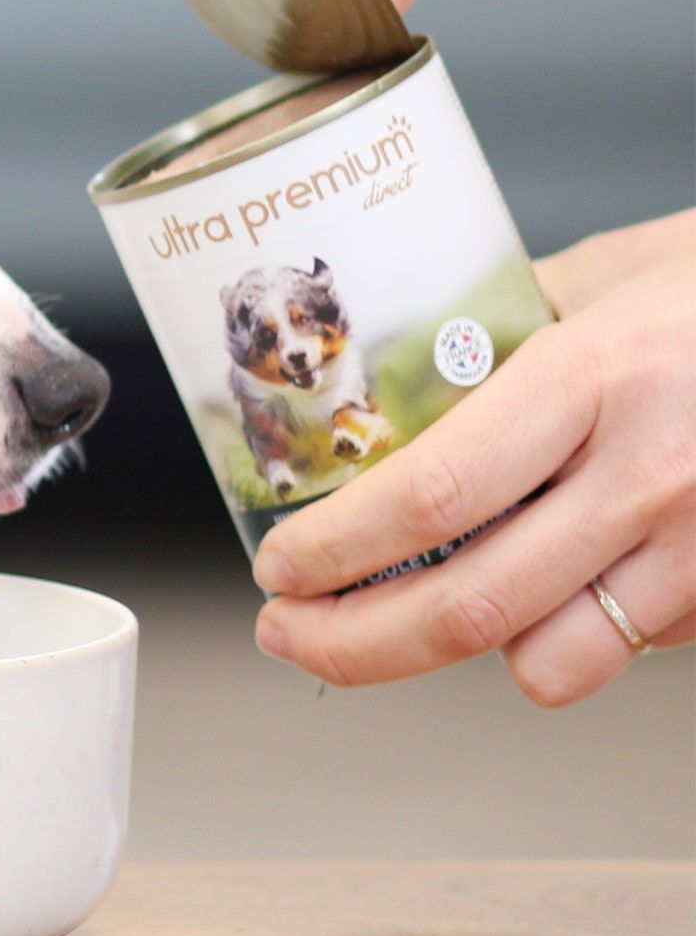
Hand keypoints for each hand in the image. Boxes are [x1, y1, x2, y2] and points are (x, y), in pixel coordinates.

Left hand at [251, 210, 695, 704]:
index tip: (277, 565)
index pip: (431, 496)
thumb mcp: (617, 273)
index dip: (336, 550)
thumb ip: (510, 325)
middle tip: (288, 632)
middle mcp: (657, 474)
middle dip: (350, 640)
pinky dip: (570, 635)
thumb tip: (403, 373)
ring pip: (549, 662)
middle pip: (468, 607)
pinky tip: (553, 584)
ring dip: (463, 654)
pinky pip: (631, 649)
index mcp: (602, 375)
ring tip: (410, 616)